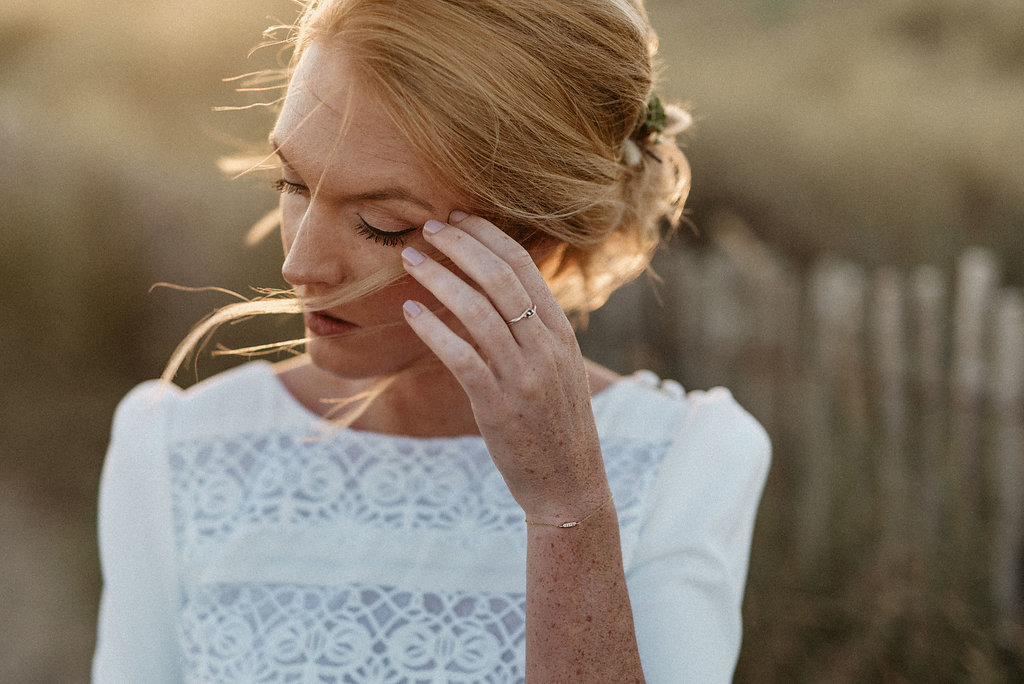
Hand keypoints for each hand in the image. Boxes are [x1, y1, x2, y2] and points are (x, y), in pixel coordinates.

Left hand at [400, 212, 610, 521]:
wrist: (570, 485)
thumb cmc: (557, 426)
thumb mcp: (558, 370)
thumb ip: (534, 331)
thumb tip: (497, 293)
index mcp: (561, 333)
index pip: (524, 267)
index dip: (488, 236)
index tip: (458, 218)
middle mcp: (546, 348)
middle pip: (499, 278)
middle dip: (460, 245)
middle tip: (428, 227)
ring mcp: (523, 376)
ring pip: (477, 311)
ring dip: (439, 279)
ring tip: (411, 260)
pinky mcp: (498, 405)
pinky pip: (460, 356)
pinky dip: (433, 329)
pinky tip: (411, 312)